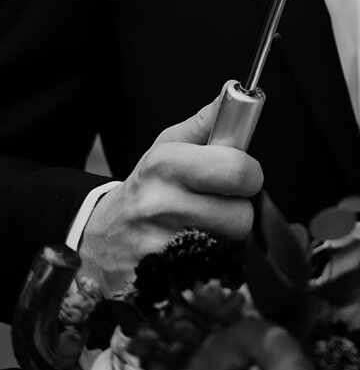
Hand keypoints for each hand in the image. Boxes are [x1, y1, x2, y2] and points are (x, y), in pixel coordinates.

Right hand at [77, 96, 263, 295]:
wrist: (100, 240)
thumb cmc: (147, 187)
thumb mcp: (168, 146)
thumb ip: (207, 121)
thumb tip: (234, 88)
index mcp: (166, 164)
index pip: (237, 170)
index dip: (250, 173)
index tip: (241, 174)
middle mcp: (160, 205)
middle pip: (242, 215)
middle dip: (241, 208)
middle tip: (224, 202)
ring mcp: (160, 248)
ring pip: (231, 245)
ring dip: (226, 236)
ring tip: (204, 224)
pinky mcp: (162, 281)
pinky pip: (214, 269)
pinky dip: (212, 260)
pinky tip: (193, 249)